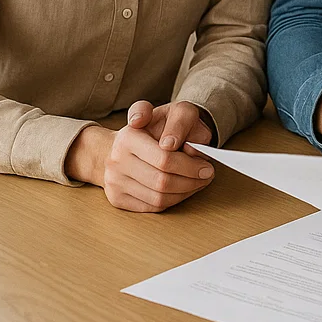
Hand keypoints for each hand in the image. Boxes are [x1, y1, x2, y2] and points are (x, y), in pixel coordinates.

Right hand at [66, 101, 215, 212]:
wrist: (114, 148)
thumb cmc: (148, 129)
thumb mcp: (168, 113)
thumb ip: (181, 122)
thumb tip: (185, 146)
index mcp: (129, 137)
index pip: (164, 159)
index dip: (190, 167)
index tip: (207, 167)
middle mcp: (116, 160)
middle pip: (162, 182)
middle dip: (191, 182)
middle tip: (207, 177)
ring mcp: (114, 182)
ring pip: (158, 198)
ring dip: (185, 193)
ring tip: (198, 183)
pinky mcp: (116, 198)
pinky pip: (151, 207)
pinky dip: (172, 201)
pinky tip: (182, 191)